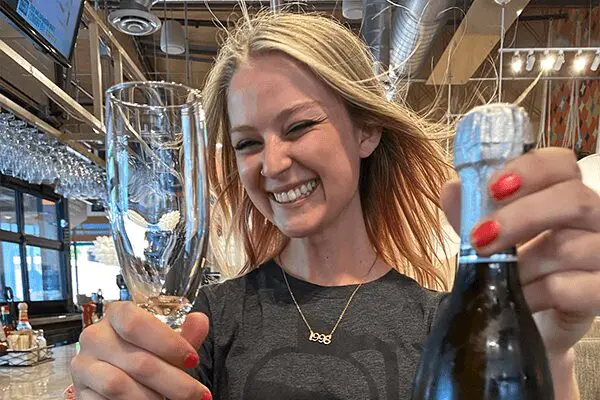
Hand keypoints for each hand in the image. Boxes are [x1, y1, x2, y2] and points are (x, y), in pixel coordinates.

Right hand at [71, 302, 211, 399]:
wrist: (126, 378)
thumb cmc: (148, 354)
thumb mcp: (169, 343)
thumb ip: (186, 334)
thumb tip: (199, 321)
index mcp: (117, 314)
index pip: (136, 323)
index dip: (168, 343)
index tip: (193, 359)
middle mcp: (95, 337)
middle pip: (137, 360)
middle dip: (174, 381)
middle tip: (196, 393)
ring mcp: (84, 365)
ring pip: (119, 385)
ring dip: (153, 398)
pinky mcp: (80, 392)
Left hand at [441, 147, 599, 355]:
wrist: (526, 320)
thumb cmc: (513, 269)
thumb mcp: (486, 236)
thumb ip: (469, 211)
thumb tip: (452, 188)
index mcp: (565, 194)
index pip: (562, 163)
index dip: (530, 170)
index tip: (491, 189)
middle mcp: (595, 219)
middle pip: (574, 199)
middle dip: (521, 217)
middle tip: (481, 238)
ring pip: (570, 247)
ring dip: (520, 264)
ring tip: (495, 279)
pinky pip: (573, 288)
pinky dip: (535, 293)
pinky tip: (519, 299)